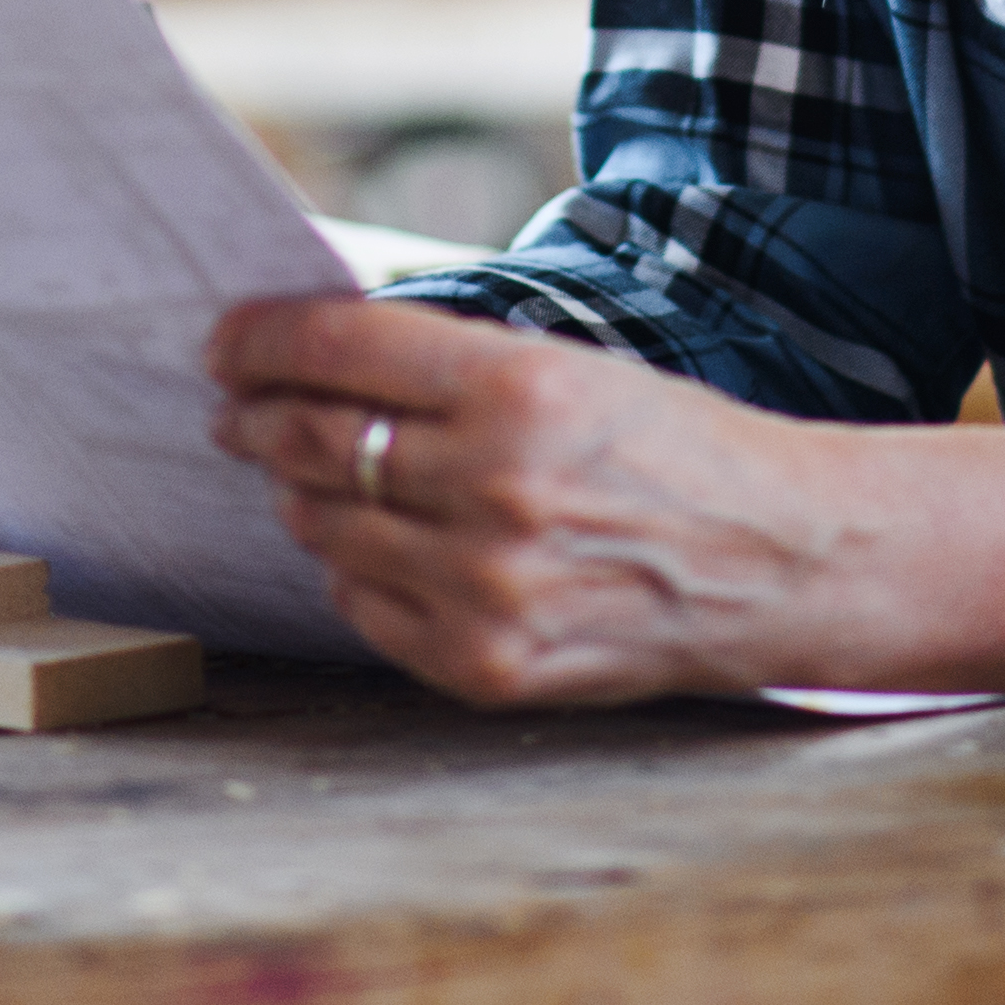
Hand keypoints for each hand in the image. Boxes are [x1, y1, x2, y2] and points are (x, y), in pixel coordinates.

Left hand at [205, 293, 874, 701]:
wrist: (777, 562)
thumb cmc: (674, 448)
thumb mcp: (571, 368)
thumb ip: (445, 363)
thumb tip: (313, 353)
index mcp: (520, 390)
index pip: (335, 351)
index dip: (260, 340)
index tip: (226, 340)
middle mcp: (495, 489)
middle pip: (311, 440)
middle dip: (256, 415)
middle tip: (237, 405)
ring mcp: (486, 588)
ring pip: (323, 526)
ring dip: (297, 492)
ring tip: (304, 472)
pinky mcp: (486, 664)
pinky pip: (362, 606)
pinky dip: (351, 567)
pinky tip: (372, 542)